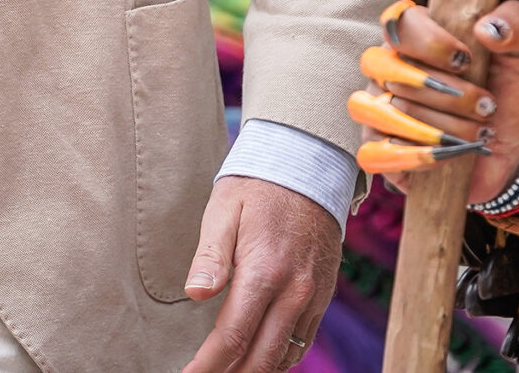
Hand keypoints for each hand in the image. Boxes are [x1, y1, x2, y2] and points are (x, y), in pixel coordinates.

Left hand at [181, 178, 339, 372]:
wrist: (309, 165)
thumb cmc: (257, 187)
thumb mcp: (225, 210)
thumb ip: (210, 256)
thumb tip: (195, 294)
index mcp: (264, 272)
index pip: (232, 337)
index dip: (208, 366)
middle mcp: (294, 291)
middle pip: (262, 358)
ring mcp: (313, 295)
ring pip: (286, 355)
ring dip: (257, 370)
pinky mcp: (323, 294)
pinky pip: (304, 340)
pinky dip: (281, 357)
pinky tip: (260, 358)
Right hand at [352, 0, 518, 206]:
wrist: (512, 155)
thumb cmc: (509, 101)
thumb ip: (516, 28)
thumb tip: (487, 27)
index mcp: (416, 37)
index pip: (397, 21)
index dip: (428, 41)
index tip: (466, 60)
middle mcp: (388, 69)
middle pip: (385, 66)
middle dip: (442, 93)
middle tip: (485, 107)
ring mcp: (377, 109)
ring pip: (381, 110)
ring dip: (436, 126)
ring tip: (476, 134)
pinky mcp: (378, 149)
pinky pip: (375, 153)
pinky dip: (414, 156)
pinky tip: (448, 155)